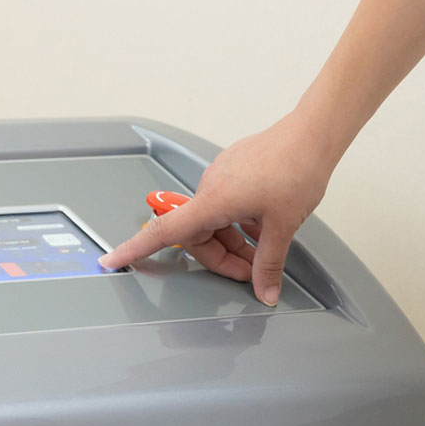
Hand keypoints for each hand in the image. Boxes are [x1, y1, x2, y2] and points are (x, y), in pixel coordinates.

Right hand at [100, 111, 338, 305]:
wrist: (312, 133)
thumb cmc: (296, 169)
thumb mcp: (283, 226)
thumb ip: (269, 263)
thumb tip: (265, 291)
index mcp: (213, 200)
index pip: (165, 231)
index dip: (136, 249)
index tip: (112, 260)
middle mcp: (210, 187)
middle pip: (198, 236)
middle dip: (222, 258)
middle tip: (253, 272)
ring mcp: (221, 177)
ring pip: (214, 223)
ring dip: (234, 243)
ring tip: (264, 252)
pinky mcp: (233, 171)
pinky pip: (225, 206)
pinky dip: (239, 224)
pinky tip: (264, 228)